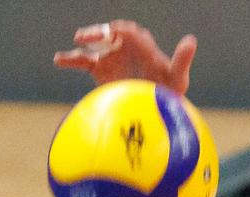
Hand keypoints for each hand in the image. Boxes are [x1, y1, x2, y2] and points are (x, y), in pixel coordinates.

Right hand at [52, 20, 196, 93]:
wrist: (153, 113)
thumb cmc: (168, 95)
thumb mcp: (177, 79)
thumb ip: (181, 60)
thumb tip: (191, 40)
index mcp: (142, 47)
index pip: (130, 31)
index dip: (122, 30)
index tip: (114, 32)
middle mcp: (125, 48)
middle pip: (109, 34)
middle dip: (100, 33)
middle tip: (89, 37)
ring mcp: (111, 58)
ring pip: (94, 45)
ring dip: (85, 42)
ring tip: (78, 43)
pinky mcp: (99, 70)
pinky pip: (82, 60)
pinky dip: (70, 59)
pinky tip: (59, 60)